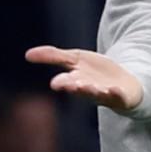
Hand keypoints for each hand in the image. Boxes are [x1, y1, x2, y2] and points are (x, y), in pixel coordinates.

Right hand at [25, 45, 142, 110]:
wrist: (123, 82)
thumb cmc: (94, 72)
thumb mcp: (75, 59)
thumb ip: (53, 56)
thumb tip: (27, 54)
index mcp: (75, 80)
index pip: (66, 82)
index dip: (62, 82)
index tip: (56, 83)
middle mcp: (89, 89)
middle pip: (81, 89)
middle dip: (77, 87)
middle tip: (73, 85)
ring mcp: (105, 94)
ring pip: (98, 94)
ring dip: (94, 91)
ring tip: (91, 87)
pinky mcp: (121, 96)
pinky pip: (119, 97)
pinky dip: (116, 94)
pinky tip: (114, 89)